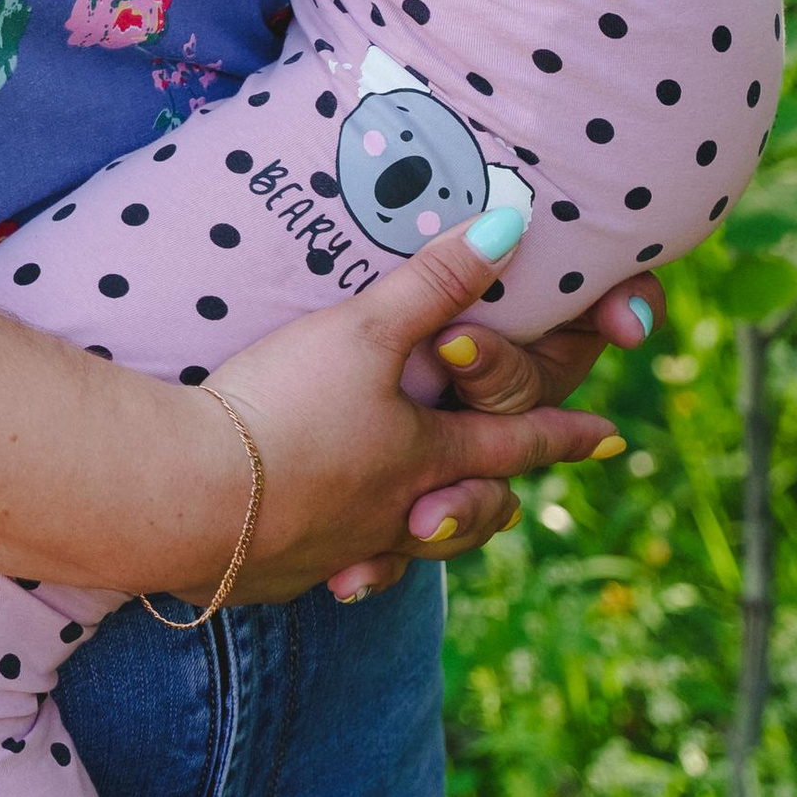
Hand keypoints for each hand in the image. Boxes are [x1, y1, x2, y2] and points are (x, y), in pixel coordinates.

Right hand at [204, 209, 631, 608]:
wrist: (186, 494)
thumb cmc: (286, 407)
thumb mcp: (364, 331)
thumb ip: (433, 282)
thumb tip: (510, 225)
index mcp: (425, 456)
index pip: (513, 443)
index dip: (563, 434)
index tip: (610, 438)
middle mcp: (393, 514)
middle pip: (465, 513)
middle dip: (495, 504)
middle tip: (513, 500)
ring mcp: (337, 550)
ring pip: (402, 552)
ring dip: (424, 540)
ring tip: (422, 530)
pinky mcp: (277, 571)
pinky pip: (328, 570)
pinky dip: (340, 562)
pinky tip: (321, 556)